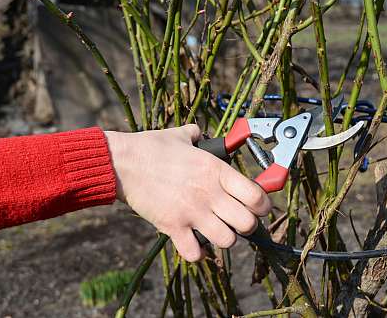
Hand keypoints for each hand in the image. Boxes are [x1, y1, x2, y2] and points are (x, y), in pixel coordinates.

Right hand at [104, 125, 271, 261]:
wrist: (122, 163)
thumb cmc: (151, 147)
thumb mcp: (181, 135)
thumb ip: (198, 135)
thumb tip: (201, 133)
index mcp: (216, 170)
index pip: (257, 196)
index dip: (264, 205)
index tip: (260, 206)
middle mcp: (209, 193)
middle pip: (248, 224)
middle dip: (247, 224)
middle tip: (237, 219)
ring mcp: (192, 212)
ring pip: (227, 240)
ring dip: (224, 238)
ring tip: (215, 230)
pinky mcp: (173, 227)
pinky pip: (195, 253)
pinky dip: (197, 252)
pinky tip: (193, 242)